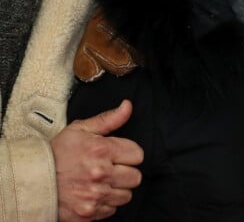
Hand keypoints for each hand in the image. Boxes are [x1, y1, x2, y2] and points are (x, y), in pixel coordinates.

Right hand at [52, 99, 143, 220]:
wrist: (32, 180)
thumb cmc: (57, 153)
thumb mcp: (81, 129)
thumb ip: (109, 119)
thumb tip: (127, 106)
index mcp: (101, 150)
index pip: (138, 155)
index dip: (129, 153)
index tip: (119, 154)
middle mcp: (101, 174)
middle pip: (135, 177)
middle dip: (126, 171)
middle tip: (111, 168)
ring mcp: (95, 196)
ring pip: (126, 195)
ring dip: (117, 188)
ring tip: (102, 181)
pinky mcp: (89, 213)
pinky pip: (112, 209)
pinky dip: (105, 203)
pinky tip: (93, 193)